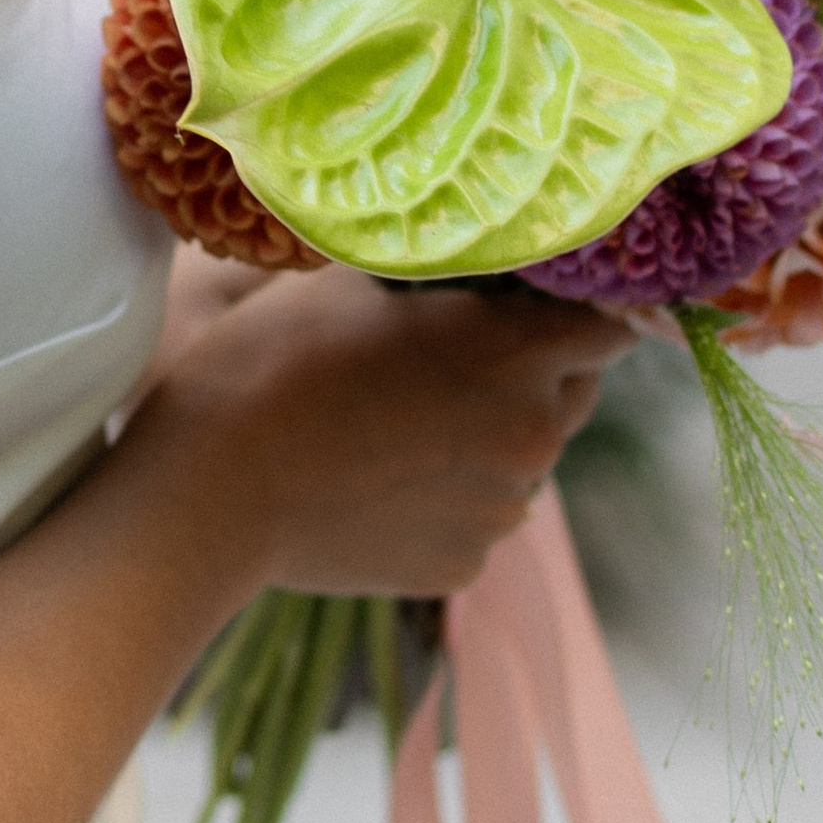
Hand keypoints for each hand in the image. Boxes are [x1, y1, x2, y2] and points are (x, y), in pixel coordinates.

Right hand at [147, 267, 631, 598]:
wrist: (213, 489)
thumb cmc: (275, 361)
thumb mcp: (354, 281)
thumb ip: (434, 270)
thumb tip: (467, 256)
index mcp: (517, 358)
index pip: (609, 324)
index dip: (579, 304)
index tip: (539, 293)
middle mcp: (532, 442)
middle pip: (573, 393)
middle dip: (534, 367)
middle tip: (456, 346)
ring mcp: (500, 514)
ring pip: (523, 457)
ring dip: (488, 431)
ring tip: (400, 414)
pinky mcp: (462, 566)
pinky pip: (478, 513)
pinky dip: (448, 491)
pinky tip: (378, 472)